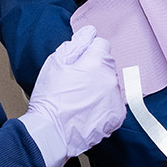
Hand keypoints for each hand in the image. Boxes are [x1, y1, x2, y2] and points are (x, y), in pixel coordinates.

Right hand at [17, 25, 124, 166]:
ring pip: (111, 85)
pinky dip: (104, 106)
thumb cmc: (50, 98)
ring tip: (80, 100)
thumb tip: (89, 33)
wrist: (51, 133)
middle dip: (95, 70)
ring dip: (100, 88)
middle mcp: (111, 78)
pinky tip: (88, 111)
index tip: (80, 62)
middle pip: (107, 66)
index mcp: (97, 62)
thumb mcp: (56, 63)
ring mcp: (115, 99)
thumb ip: (76, 45)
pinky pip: (114, 104)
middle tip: (76, 83)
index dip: (89, 51)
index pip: (102, 45)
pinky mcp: (117, 117)